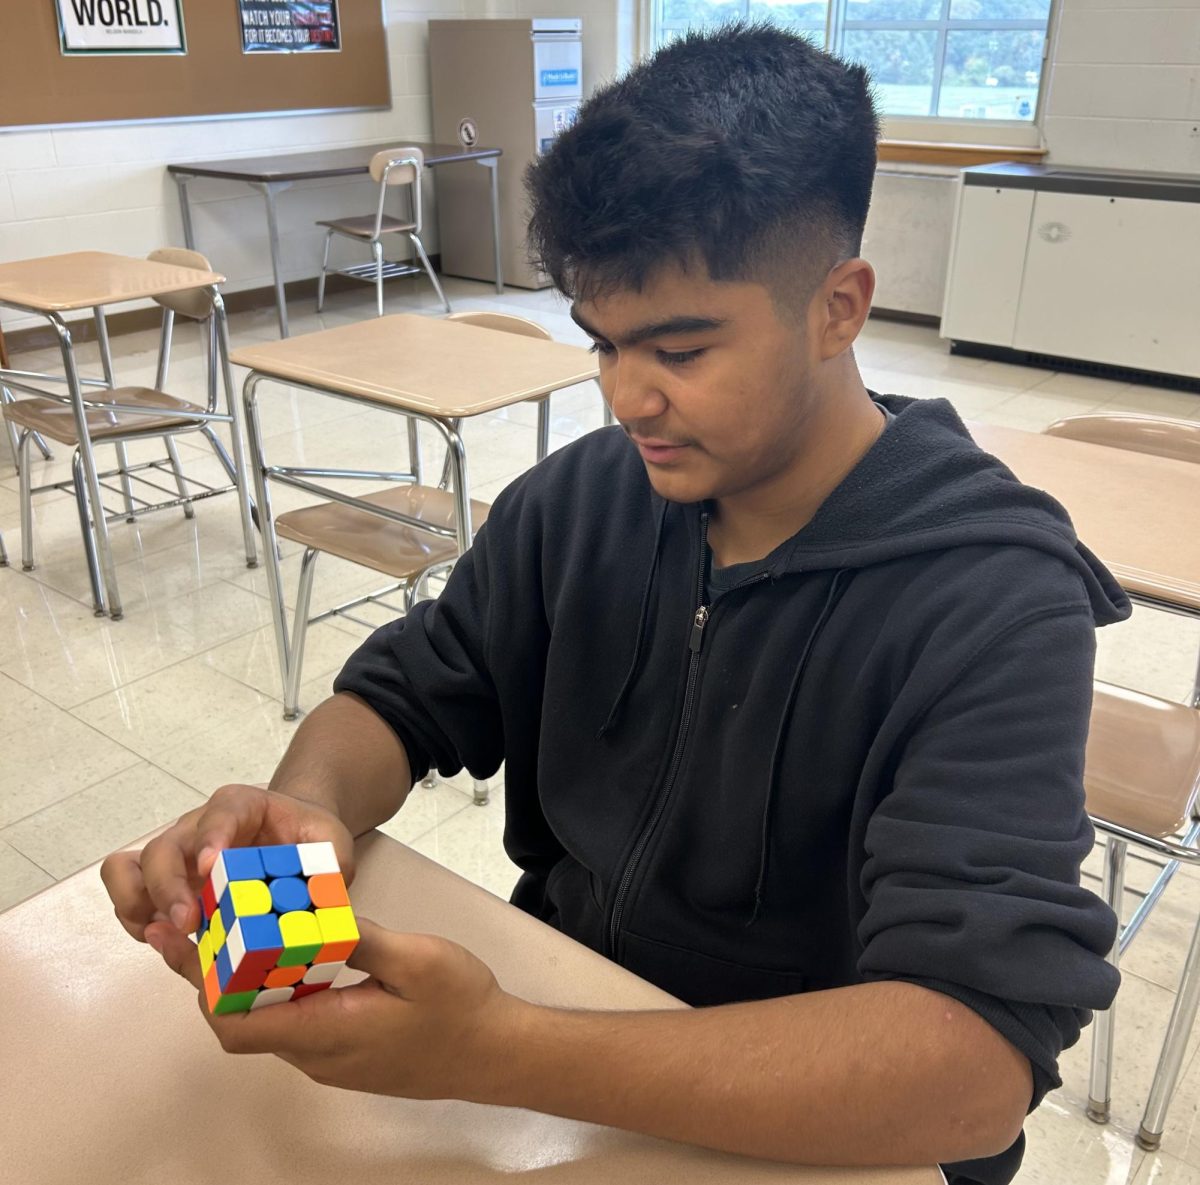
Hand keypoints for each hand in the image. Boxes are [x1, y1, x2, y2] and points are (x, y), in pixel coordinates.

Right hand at [99, 783, 355, 943]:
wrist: (292, 837)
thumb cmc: (308, 836)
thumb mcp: (331, 842)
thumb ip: (331, 862)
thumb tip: (322, 895)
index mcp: (242, 806)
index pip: (222, 812)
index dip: (212, 836)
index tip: (211, 866)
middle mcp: (199, 827)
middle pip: (164, 847)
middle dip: (168, 886)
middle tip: (188, 922)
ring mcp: (177, 856)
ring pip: (129, 868)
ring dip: (137, 902)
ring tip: (159, 934)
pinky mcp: (167, 885)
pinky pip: (131, 894)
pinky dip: (135, 917)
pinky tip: (160, 940)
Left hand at [151, 916, 529, 1101]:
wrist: (495, 1052)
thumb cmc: (459, 1006)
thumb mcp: (417, 960)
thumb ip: (361, 939)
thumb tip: (310, 913)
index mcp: (326, 1033)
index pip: (238, 1027)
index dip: (206, 990)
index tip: (195, 943)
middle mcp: (317, 1056)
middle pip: (244, 1024)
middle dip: (216, 977)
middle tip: (201, 926)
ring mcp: (331, 1060)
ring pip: (269, 1023)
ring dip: (247, 983)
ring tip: (237, 930)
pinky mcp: (346, 1056)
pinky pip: (295, 1025)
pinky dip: (277, 992)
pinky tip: (288, 955)